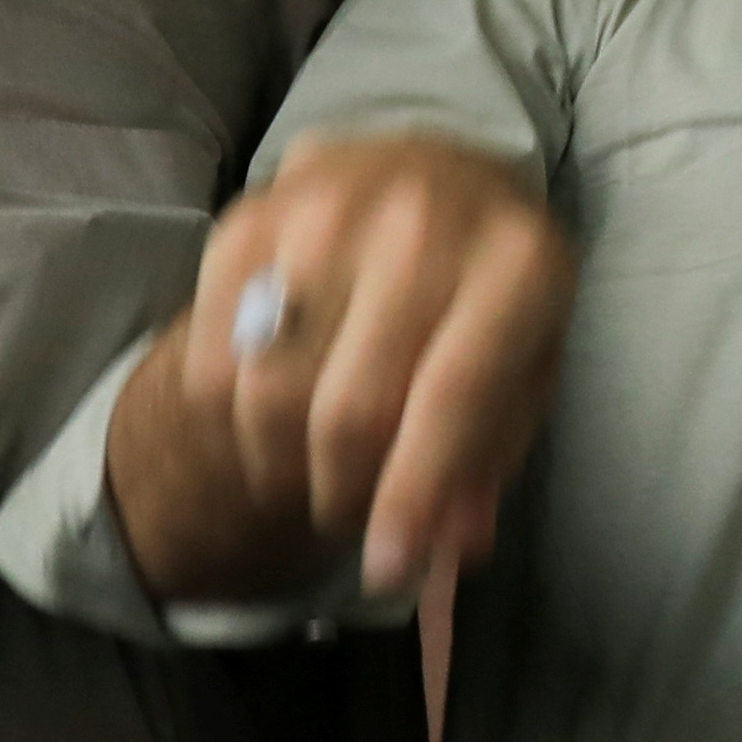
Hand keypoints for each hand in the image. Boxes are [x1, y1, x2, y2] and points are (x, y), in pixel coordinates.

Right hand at [108, 132, 574, 603]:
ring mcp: (327, 209)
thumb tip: (445, 549)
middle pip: (348, 410)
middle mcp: (423, 222)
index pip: (450, 399)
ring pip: (269, 390)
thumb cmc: (492, 290)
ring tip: (310, 473)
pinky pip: (214, 357)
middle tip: (347, 515)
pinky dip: (230, 416)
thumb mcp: (526, 365)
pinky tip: (267, 419)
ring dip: (281, 466)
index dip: (409, 498)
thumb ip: (489, 456)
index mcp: (518, 264)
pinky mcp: (250, 215)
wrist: (436, 172)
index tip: (383, 568)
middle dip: (342, 495)